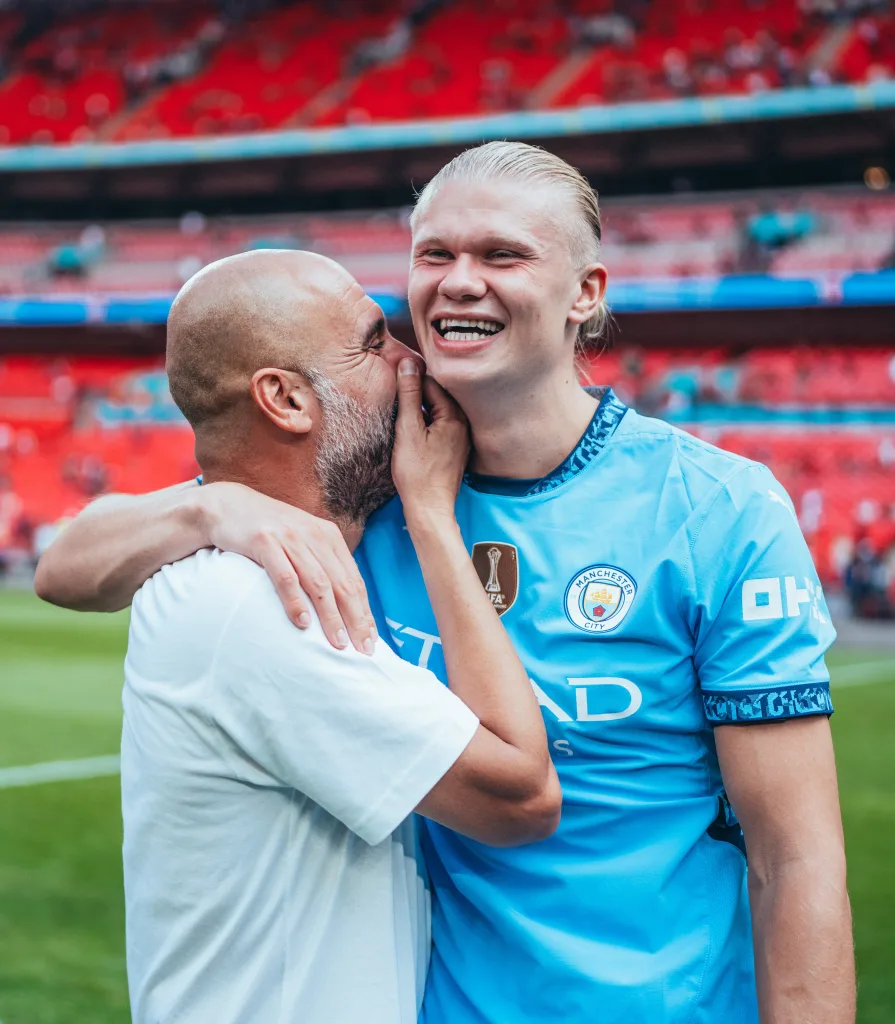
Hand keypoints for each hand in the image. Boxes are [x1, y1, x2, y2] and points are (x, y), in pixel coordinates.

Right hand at [199, 481, 375, 652]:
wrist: (228, 505)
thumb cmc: (268, 530)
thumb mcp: (302, 541)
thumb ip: (321, 564)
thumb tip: (342, 604)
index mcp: (329, 537)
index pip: (354, 580)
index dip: (365, 612)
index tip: (371, 640)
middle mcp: (315, 535)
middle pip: (342, 584)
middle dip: (356, 619)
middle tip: (363, 649)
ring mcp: (291, 537)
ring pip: (319, 583)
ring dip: (331, 616)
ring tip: (338, 643)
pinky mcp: (265, 542)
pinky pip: (285, 577)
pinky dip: (295, 601)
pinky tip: (302, 623)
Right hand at [391, 359, 469, 520]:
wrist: (429, 508)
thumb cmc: (417, 473)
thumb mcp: (408, 430)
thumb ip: (409, 395)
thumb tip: (408, 363)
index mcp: (454, 416)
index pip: (431, 382)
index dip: (410, 379)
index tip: (393, 380)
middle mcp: (464, 423)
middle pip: (437, 395)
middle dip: (416, 393)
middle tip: (395, 396)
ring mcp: (462, 437)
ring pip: (439, 411)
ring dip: (421, 408)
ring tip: (401, 413)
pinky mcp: (456, 449)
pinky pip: (441, 425)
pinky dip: (427, 423)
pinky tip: (413, 431)